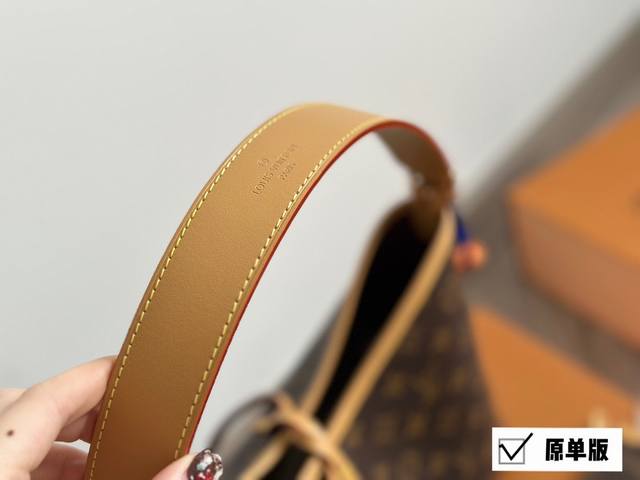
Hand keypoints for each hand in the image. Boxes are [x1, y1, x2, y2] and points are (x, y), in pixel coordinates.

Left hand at [0, 358, 216, 479]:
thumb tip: (191, 465)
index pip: (48, 395)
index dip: (95, 376)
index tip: (129, 367)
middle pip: (27, 404)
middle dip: (80, 406)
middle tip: (123, 417)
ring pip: (12, 432)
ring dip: (60, 437)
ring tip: (104, 455)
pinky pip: (5, 457)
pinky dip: (39, 459)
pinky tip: (76, 476)